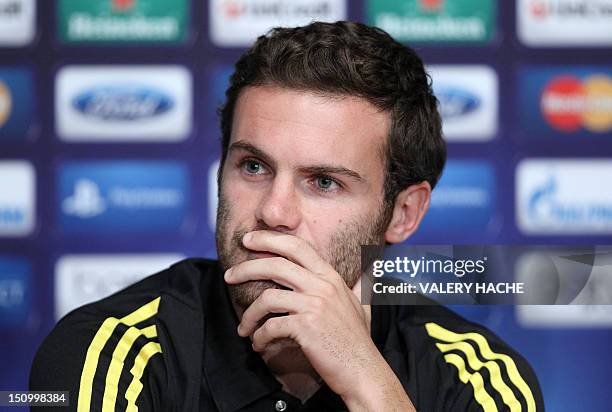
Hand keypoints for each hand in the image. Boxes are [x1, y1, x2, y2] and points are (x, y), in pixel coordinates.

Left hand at [224, 230, 415, 410]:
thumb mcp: (362, 305)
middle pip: (275, 265)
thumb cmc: (358, 341)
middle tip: (229, 275)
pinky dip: (259, 336)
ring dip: (249, 314)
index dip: (270, 239)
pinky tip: (258, 344)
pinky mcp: (306, 327)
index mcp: (332, 277)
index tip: (249, 240)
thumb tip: (368, 268)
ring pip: (267, 298)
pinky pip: (271, 326)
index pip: (297, 246)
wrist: (363, 371)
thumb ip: (359, 284)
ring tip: (243, 327)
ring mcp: (315, 305)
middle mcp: (323, 286)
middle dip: (247, 268)